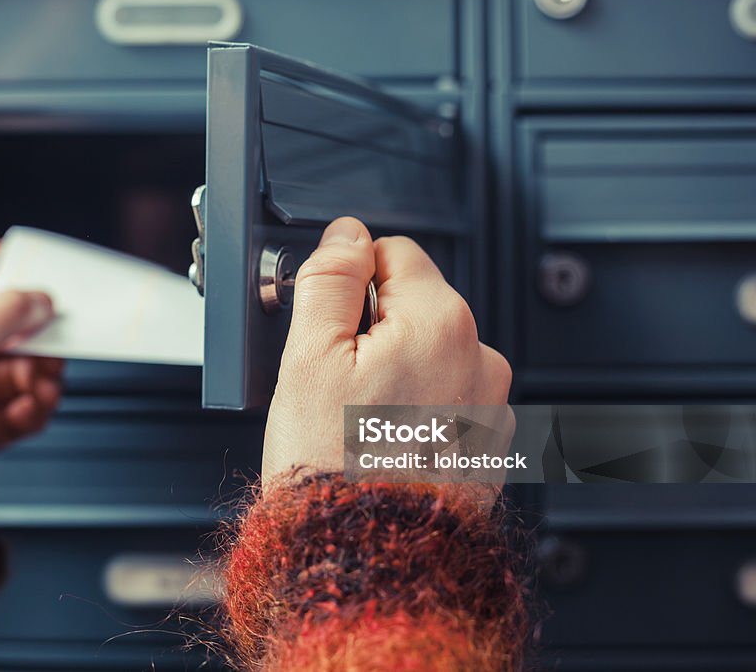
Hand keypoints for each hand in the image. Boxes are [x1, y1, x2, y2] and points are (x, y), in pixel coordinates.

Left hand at [0, 242, 64, 483]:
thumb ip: (5, 314)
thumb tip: (38, 299)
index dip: (1, 263)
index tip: (34, 258)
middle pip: (8, 329)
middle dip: (36, 341)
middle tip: (53, 345)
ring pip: (21, 371)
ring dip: (39, 378)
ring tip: (40, 387)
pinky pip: (21, 408)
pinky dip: (32, 409)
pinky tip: (29, 410)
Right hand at [263, 217, 512, 487]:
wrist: (369, 564)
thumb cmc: (335, 470)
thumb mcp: (308, 358)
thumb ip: (329, 280)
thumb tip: (346, 235)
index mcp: (442, 323)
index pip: (393, 253)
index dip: (349, 282)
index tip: (328, 326)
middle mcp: (482, 358)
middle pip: (413, 306)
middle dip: (371, 331)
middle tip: (335, 385)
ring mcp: (491, 407)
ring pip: (428, 355)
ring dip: (395, 372)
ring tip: (359, 423)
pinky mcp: (488, 446)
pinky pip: (446, 401)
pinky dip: (416, 411)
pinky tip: (384, 444)